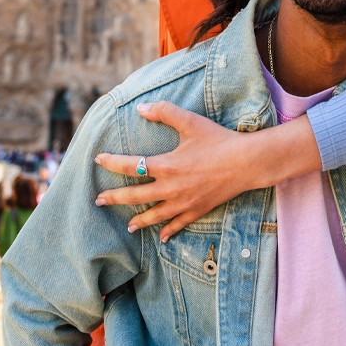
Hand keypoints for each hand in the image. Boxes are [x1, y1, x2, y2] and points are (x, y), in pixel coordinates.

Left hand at [95, 101, 321, 239]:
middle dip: (115, 198)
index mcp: (167, 165)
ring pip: (155, 215)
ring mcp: (184, 202)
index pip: (131, 166)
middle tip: (99, 200)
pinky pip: (179, 224)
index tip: (98, 160)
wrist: (247, 162)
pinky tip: (161, 237)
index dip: (111, 163)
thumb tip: (140, 108)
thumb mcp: (190, 121)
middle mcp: (171, 188)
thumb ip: (164, 112)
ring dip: (139, 220)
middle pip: (136, 196)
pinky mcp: (198, 209)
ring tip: (127, 225)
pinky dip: (168, 231)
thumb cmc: (218, 140)